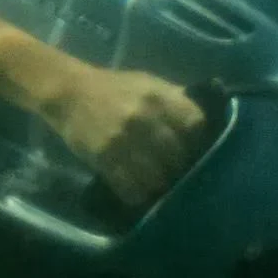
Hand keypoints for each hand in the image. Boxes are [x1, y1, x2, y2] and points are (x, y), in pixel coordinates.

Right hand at [43, 65, 210, 206]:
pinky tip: (139, 192)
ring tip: (159, 185)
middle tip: (177, 173)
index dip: (198, 142)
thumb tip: (210, 122)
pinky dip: (138, 194)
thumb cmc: (114, 87)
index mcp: (159, 97)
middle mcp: (144, 118)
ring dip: (160, 185)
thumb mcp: (148, 83)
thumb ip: (177, 101)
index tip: (195, 149)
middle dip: (180, 168)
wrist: (67, 91)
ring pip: (157, 177)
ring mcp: (123, 140)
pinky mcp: (104, 158)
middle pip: (178, 157)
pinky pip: (130, 188)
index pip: (196, 127)